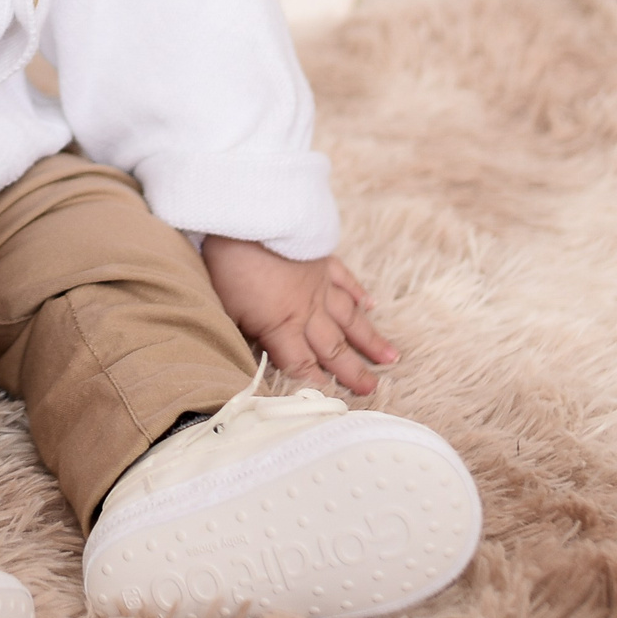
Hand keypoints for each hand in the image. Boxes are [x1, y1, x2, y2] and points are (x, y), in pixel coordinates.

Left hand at [200, 238, 398, 396]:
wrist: (248, 214)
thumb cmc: (228, 263)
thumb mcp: (226, 308)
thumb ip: (244, 333)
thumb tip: (252, 351)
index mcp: (281, 326)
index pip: (301, 365)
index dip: (317, 385)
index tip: (336, 403)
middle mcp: (307, 310)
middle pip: (333, 347)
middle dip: (353, 371)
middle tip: (374, 388)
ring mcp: (318, 283)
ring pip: (349, 317)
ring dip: (369, 339)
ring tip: (390, 357)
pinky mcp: (320, 258)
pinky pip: (345, 280)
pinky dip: (358, 293)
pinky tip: (371, 304)